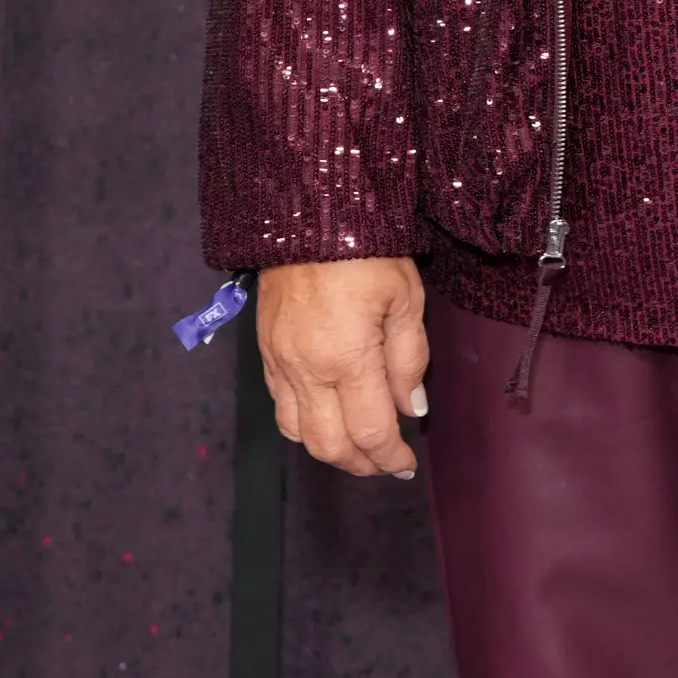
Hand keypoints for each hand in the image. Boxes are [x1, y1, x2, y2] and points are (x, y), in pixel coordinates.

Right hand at [256, 256, 428, 479]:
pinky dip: (303, 425)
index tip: (406, 465)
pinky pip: (280, 406)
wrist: (308, 212)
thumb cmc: (367, 250)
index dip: (390, 457)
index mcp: (346, 359)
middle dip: (361, 464)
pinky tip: (326, 416)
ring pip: (297, 433)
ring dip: (330, 450)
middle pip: (329, 445)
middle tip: (386, 463)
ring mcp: (279, 363)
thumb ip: (409, 359)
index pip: (369, 432)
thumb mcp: (405, 298)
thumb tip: (412, 407)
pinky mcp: (265, 351)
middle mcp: (306, 371)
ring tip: (358, 447)